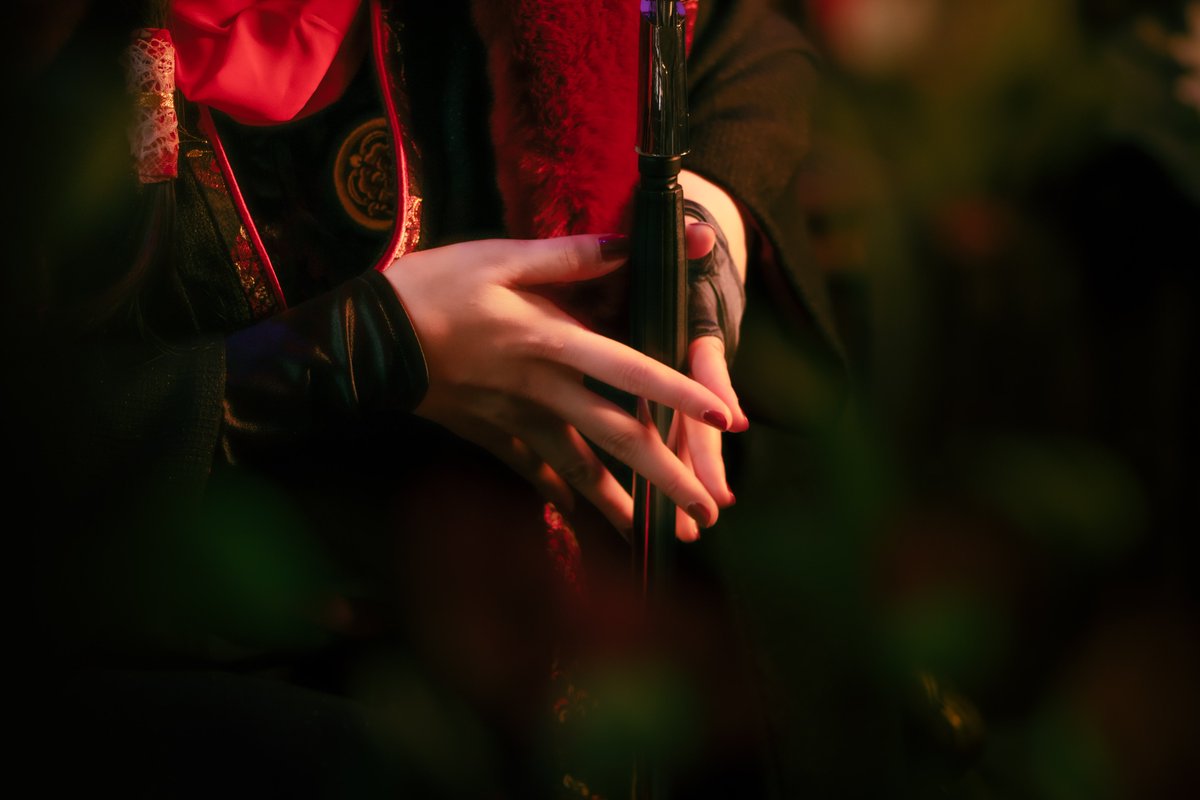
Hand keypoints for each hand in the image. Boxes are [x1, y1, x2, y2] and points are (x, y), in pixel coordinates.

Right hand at [382, 234, 734, 533]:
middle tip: (705, 515)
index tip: (723, 420)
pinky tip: (579, 517)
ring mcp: (515, 419)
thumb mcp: (498, 257)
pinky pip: (531, 472)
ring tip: (656, 534)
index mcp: (550, 342)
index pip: (630, 371)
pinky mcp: (490, 434)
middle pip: (616, 438)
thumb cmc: (431, 288)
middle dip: (665, 478)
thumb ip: (568, 256)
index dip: (679, 394)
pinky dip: (557, 496)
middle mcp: (542, 390)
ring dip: (619, 504)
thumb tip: (629, 245)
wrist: (365, 341)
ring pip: (578, 469)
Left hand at [674, 222, 749, 541]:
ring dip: (685, 482)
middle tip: (709, 510)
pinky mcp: (653, 397)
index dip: (716, 391)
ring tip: (686, 533)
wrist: (687, 252)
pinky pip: (655, 439)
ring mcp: (676, 386)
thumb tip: (702, 233)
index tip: (730, 422)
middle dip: (703, 463)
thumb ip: (688, 240)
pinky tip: (648, 518)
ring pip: (680, 439)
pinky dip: (657, 473)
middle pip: (697, 419)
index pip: (706, 364)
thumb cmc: (674, 254)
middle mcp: (689, 364)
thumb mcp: (676, 247)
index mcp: (691, 328)